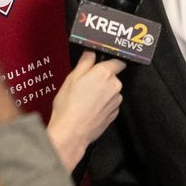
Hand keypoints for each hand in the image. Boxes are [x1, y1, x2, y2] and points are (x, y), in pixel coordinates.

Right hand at [47, 52, 125, 170]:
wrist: (71, 132)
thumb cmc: (69, 106)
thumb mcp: (71, 78)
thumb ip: (85, 62)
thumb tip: (90, 53)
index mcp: (104, 73)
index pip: (117, 61)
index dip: (108, 62)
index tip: (100, 65)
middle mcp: (114, 86)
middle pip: (112, 77)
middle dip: (101, 79)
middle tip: (85, 85)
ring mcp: (116, 101)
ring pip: (111, 91)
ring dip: (102, 92)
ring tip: (85, 99)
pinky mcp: (114, 114)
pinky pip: (110, 104)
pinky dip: (102, 104)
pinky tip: (89, 108)